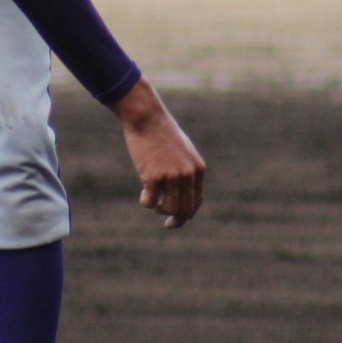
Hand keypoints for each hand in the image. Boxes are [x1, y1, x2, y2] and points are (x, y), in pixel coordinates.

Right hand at [111, 78, 205, 228]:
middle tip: (168, 224)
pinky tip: (143, 194)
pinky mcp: (154, 177)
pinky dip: (146, 202)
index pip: (197, 201)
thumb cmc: (161, 133)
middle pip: (186, 209)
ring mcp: (172, 176)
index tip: (178, 219)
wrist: (147, 118)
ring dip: (160, 209)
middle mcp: (188, 175)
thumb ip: (185, 169)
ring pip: (169, 209)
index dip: (188, 214)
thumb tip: (181, 192)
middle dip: (177, 220)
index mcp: (198, 169)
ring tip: (153, 199)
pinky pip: (151, 202)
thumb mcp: (181, 151)